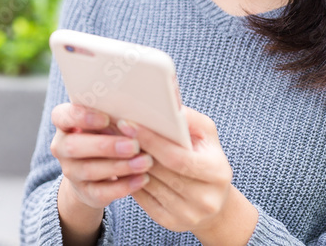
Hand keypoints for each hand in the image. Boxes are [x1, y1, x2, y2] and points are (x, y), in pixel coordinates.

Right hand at [49, 102, 153, 209]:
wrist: (93, 174)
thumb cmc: (104, 135)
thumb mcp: (105, 122)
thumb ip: (113, 116)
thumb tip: (137, 112)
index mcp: (64, 124)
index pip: (62, 116)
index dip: (82, 117)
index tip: (106, 118)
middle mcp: (61, 148)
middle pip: (74, 146)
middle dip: (105, 146)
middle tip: (133, 145)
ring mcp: (71, 172)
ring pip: (90, 170)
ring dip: (120, 166)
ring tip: (145, 162)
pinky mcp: (85, 193)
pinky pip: (102, 192)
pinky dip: (123, 186)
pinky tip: (141, 178)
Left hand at [119, 105, 235, 234]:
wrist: (214, 199)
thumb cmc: (205, 156)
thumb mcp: (205, 134)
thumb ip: (188, 118)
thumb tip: (166, 102)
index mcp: (217, 173)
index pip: (176, 157)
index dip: (150, 140)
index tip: (127, 123)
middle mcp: (205, 199)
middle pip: (159, 171)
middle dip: (133, 148)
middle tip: (109, 128)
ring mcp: (188, 215)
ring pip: (147, 185)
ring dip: (125, 163)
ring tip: (109, 142)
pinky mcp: (171, 223)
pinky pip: (142, 199)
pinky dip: (128, 179)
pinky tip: (117, 163)